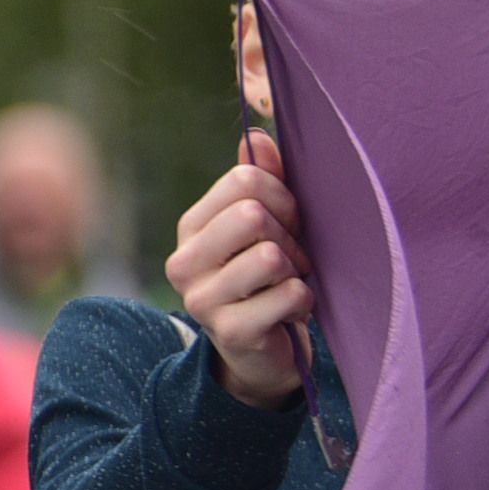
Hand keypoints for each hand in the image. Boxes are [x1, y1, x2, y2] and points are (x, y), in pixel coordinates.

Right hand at [168, 131, 315, 407]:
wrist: (262, 353)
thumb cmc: (268, 278)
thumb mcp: (266, 225)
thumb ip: (263, 180)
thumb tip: (256, 136)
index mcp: (192, 226)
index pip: (244, 180)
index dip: (283, 195)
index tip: (290, 220)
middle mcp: (185, 261)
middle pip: (254, 214)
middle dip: (290, 234)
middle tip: (292, 258)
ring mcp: (201, 299)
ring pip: (272, 256)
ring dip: (297, 271)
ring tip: (288, 285)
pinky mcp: (229, 332)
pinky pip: (290, 294)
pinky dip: (304, 301)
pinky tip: (289, 313)